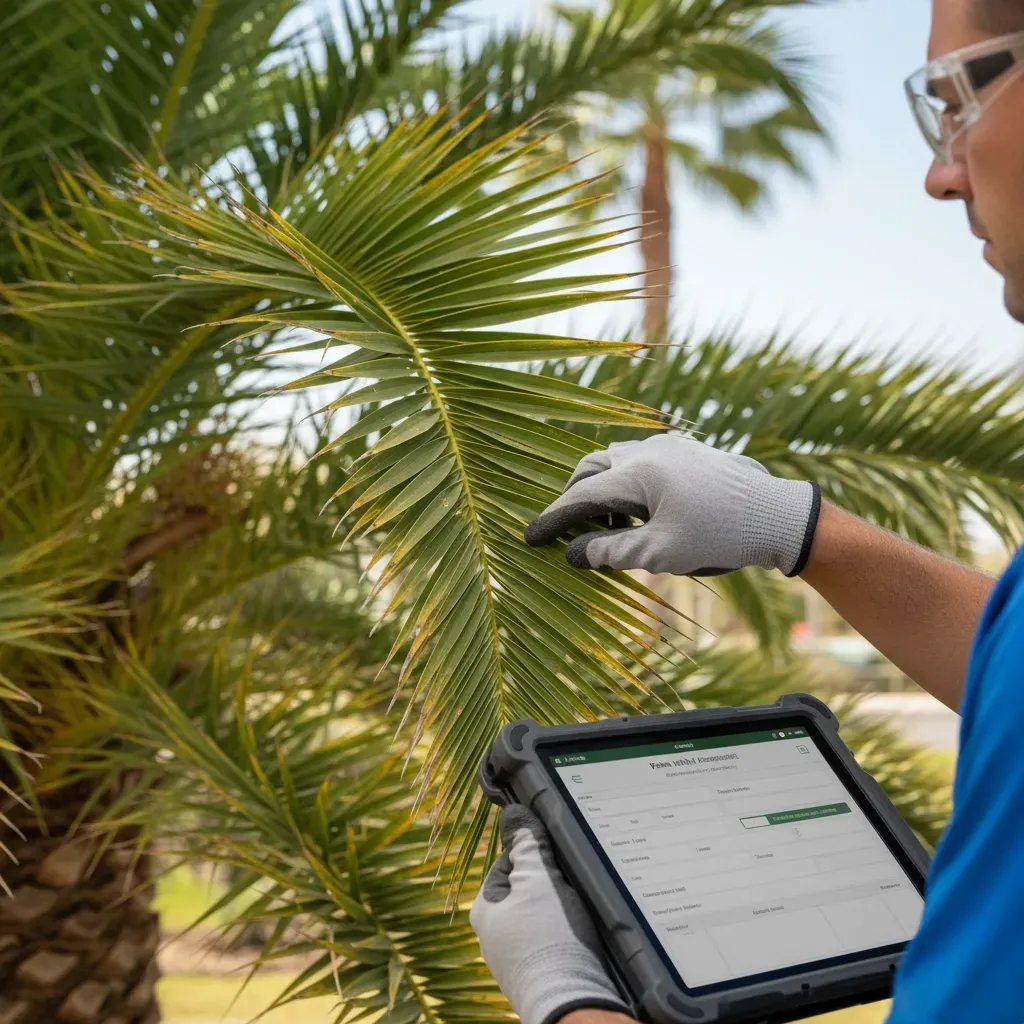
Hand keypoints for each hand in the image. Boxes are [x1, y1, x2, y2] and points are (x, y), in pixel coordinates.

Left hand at [470, 806, 628, 1023]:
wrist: (571, 1002)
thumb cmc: (549, 937)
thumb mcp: (539, 878)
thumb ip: (527, 845)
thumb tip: (513, 814)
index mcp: (485, 909)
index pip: (510, 863)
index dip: (537, 858)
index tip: (558, 863)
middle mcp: (493, 936)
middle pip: (527, 891)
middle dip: (551, 887)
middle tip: (572, 889)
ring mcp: (514, 959)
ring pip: (541, 918)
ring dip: (560, 913)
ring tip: (578, 917)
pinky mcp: (537, 976)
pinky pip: (551, 944)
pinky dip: (566, 938)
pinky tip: (580, 940)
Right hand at [524, 435, 820, 577]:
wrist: (779, 516)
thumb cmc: (720, 536)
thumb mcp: (659, 553)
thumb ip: (610, 552)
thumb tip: (573, 553)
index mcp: (636, 473)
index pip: (580, 497)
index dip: (552, 519)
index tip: (529, 538)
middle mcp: (647, 451)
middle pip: (591, 468)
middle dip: (574, 499)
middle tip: (567, 531)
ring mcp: (669, 447)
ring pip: (615, 462)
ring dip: (602, 492)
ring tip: (609, 530)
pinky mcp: (687, 452)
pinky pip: (640, 462)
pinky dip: (626, 486)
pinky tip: (639, 515)